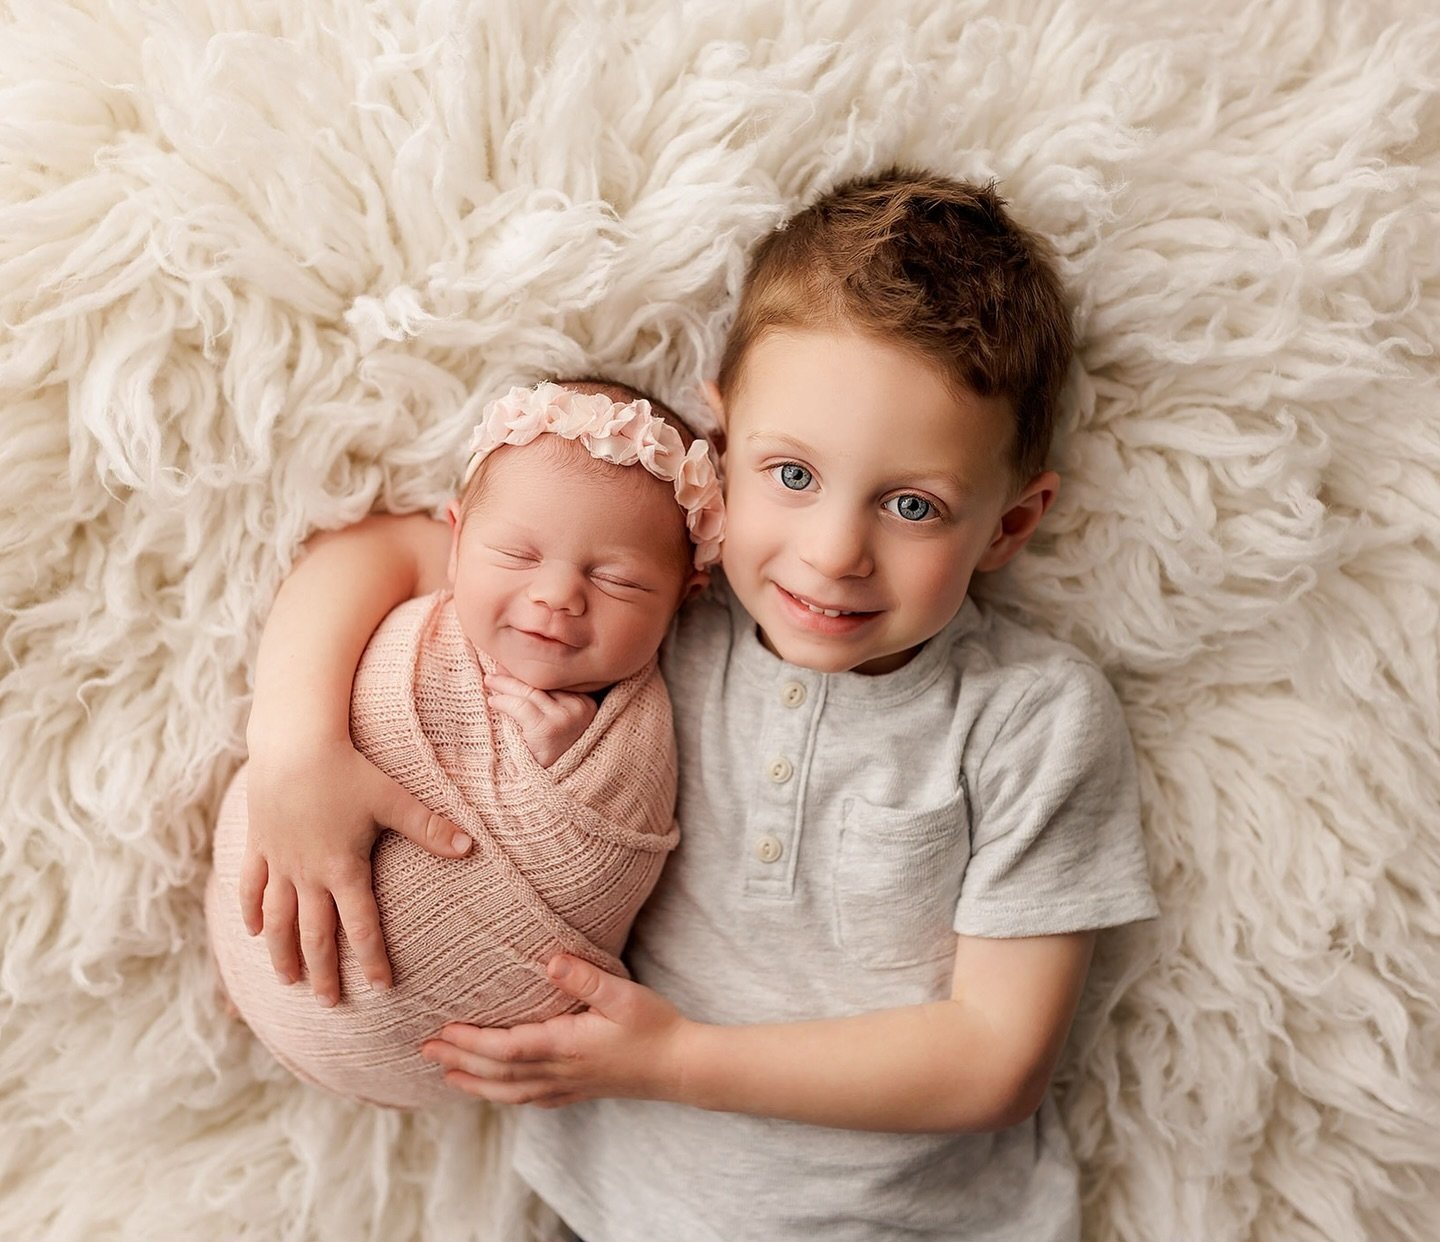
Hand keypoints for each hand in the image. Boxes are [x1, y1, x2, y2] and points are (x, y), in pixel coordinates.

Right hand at [239, 735, 471, 1004]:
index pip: (361, 926)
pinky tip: (252, 931)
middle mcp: (307, 873)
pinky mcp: (258, 844)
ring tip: (287, 980)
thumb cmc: (348, 770)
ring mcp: (278, 861)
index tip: (380, 988)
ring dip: (282, 952)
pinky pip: (250, 886)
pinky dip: (250, 911)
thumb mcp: (394, 798)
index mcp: (343, 868)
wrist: (292, 744)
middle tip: (329, 1003)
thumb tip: (471, 847)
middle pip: (315, 934)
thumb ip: (430, 828)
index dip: (371, 958)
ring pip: (277, 919)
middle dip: (323, 971)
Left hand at [419, 955, 690, 1106]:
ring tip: (447, 1075)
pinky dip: (506, 1096)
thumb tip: (549, 960)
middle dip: (459, 1061)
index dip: (470, 1042)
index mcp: (564, 1045)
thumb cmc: (655, 1026)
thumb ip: (585, 978)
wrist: (683, 1066)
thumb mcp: (623, 994)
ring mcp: (568, 1085)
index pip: (504, 1047)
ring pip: (510, 1091)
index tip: (441, 1031)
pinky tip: (500, 1092)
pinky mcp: (580, 1090)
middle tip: (425, 1051)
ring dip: (474, 1084)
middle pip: (498, 1073)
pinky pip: (532, 1099)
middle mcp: (559, 1071)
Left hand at [485, 670, 596, 767]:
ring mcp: (567, 716)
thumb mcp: (564, 730)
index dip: (533, 672)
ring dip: (505, 684)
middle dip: (517, 673)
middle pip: (543, 683)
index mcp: (588, 705)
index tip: (514, 664)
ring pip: (529, 691)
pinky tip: (493, 701)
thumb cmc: (560, 762)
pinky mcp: (549, 727)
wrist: (562, 793)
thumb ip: (554, 708)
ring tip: (489, 681)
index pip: (556, 681)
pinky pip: (521, 706)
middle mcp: (581, 707)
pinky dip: (504, 701)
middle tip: (497, 666)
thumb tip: (525, 681)